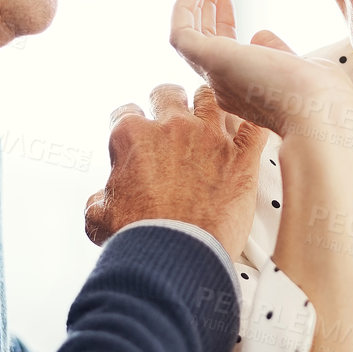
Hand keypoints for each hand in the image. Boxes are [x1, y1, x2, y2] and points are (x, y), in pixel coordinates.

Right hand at [85, 83, 266, 259]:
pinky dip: (250, 128)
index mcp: (133, 137)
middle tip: (172, 120)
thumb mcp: (99, 219)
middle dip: (167, 104)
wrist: (178, 257)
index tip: (137, 133)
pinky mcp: (242, 156)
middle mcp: (171, 128)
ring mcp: (210, 137)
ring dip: (207, 107)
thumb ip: (99, 200)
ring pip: (210, 98)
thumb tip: (101, 200)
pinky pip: (253, 126)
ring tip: (209, 121)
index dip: (130, 123)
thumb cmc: (141, 239)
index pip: (126, 112)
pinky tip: (245, 135)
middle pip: (168, 94)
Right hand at [170, 0, 352, 145]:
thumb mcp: (303, 68)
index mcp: (249, 90)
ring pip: (190, 36)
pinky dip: (183, 6)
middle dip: (205, 7)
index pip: (227, 53)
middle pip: (205, 41)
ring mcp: (216, 75)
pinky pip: (181, 33)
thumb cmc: (325, 100)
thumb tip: (261, 35)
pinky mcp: (209, 62)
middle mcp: (227, 85)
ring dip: (192, 1)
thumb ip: (279, 52)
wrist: (322, 116)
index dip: (223, 23)